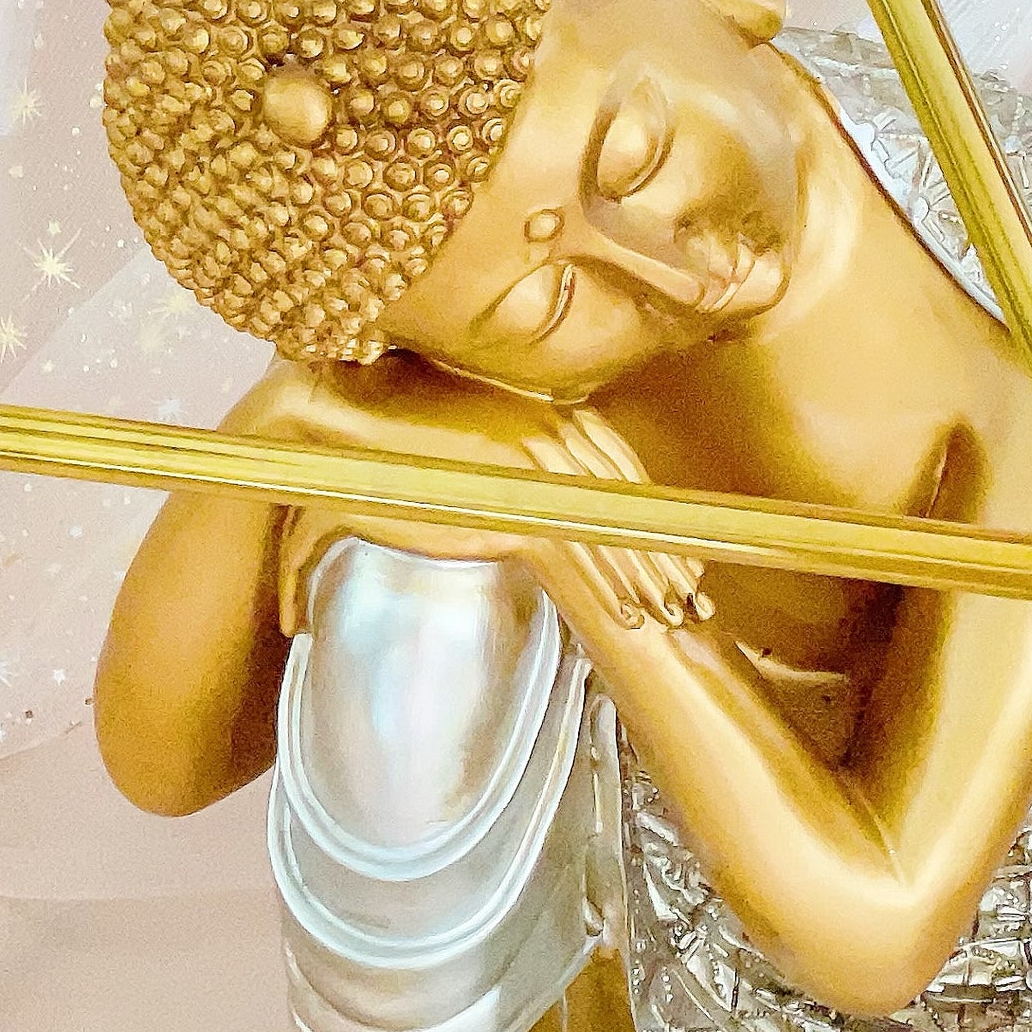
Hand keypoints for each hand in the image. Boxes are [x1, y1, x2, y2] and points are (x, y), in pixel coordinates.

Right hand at [234, 359, 710, 633]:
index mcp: (543, 412)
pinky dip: (606, 585)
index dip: (654, 519)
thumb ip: (507, 462)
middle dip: (666, 552)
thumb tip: (540, 497)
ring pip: (610, 527)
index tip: (684, 557)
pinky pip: (574, 547)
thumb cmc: (394, 440)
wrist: (334, 423)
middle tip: (697, 599)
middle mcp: (548, 426)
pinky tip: (626, 617)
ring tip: (671, 619)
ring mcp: (532, 456)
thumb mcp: (465, 450)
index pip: (619, 471)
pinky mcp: (508, 489)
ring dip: (647, 577)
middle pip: (628, 499)